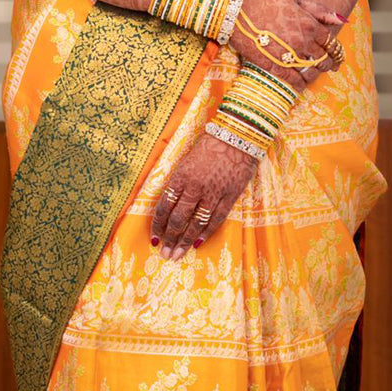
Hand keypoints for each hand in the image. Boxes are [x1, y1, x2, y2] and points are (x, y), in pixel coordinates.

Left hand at [151, 131, 258, 260]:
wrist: (237, 136)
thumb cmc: (209, 146)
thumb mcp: (186, 161)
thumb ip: (177, 182)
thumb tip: (166, 205)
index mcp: (181, 176)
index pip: (164, 206)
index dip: (158, 224)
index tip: (154, 237)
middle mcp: (195, 186)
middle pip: (178, 219)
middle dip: (169, 238)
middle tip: (164, 253)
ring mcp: (213, 192)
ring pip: (196, 223)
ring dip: (185, 241)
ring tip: (177, 255)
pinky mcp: (230, 195)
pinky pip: (216, 219)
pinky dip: (206, 233)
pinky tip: (198, 243)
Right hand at [227, 0, 345, 90]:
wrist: (237, 11)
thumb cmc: (265, 1)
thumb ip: (319, 10)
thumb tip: (342, 19)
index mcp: (309, 24)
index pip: (330, 42)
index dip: (335, 49)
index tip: (335, 53)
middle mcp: (302, 41)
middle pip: (323, 58)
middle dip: (328, 63)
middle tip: (329, 66)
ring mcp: (289, 55)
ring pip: (310, 71)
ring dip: (315, 75)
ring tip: (314, 75)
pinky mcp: (274, 65)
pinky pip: (292, 80)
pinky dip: (299, 84)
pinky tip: (301, 85)